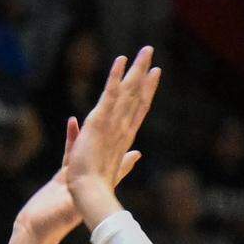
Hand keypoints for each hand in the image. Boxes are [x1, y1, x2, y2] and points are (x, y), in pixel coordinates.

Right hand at [14, 116, 141, 243]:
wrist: (35, 230)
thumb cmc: (54, 223)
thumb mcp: (75, 208)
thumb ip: (88, 198)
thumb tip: (101, 192)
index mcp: (96, 188)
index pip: (115, 162)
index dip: (126, 151)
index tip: (137, 137)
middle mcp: (91, 181)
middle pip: (107, 150)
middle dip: (114, 134)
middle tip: (124, 114)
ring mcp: (78, 176)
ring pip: (90, 146)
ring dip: (95, 129)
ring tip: (100, 110)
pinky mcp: (64, 175)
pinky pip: (71, 150)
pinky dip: (73, 137)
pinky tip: (73, 122)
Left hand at [66, 46, 160, 199]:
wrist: (89, 194)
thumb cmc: (96, 188)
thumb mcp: (113, 170)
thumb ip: (126, 161)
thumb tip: (138, 155)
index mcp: (123, 139)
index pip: (137, 111)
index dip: (146, 91)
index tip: (154, 75)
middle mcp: (122, 128)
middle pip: (136, 96)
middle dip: (144, 73)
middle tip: (150, 52)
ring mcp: (113, 124)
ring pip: (128, 92)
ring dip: (136, 69)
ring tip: (146, 50)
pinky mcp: (100, 121)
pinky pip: (110, 95)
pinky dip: (116, 77)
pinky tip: (121, 60)